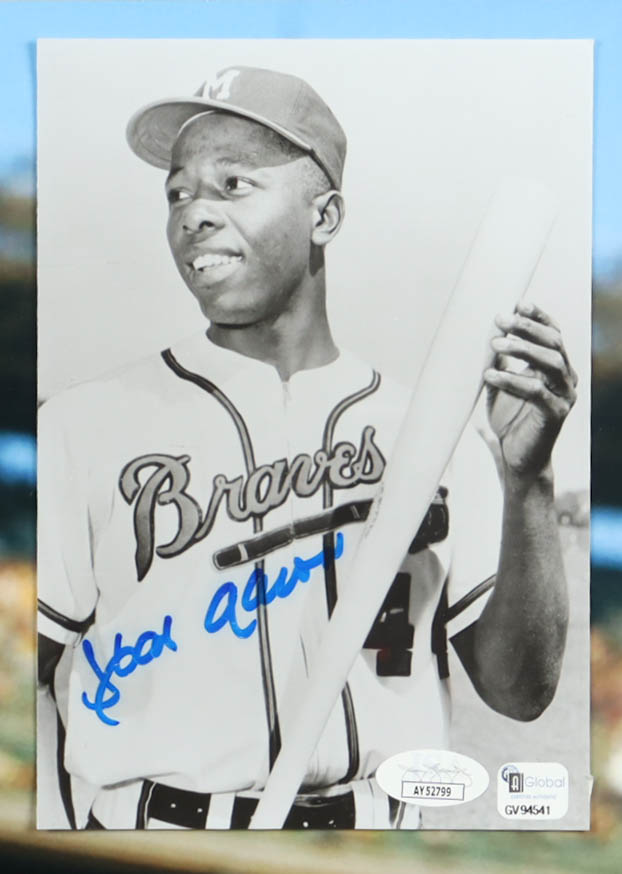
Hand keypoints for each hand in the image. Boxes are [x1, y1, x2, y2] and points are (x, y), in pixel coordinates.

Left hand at [483, 301, 577, 481]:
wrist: (516, 458)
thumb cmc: (510, 420)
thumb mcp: (498, 383)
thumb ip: (497, 360)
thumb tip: (488, 332)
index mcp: (556, 367)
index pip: (553, 334)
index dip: (538, 317)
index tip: (517, 304)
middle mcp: (566, 378)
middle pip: (553, 343)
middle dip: (526, 329)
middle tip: (500, 321)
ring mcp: (564, 396)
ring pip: (549, 362)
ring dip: (522, 349)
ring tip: (494, 344)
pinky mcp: (555, 414)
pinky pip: (536, 391)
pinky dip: (512, 380)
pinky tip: (490, 375)